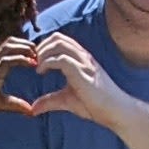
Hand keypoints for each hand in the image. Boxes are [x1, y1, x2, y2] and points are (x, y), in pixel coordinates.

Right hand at [0, 39, 37, 125]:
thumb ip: (14, 104)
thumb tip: (30, 110)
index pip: (9, 49)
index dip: (23, 48)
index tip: (36, 55)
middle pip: (9, 42)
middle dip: (26, 44)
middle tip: (39, 52)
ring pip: (8, 47)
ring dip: (25, 48)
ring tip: (37, 54)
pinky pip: (7, 61)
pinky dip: (21, 59)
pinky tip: (31, 63)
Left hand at [7, 34, 126, 125]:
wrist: (115, 111)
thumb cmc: (96, 105)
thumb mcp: (67, 100)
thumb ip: (50, 101)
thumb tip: (33, 108)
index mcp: (81, 59)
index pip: (60, 40)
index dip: (44, 47)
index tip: (36, 62)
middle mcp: (83, 56)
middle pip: (58, 38)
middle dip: (41, 48)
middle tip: (34, 63)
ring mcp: (84, 63)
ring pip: (59, 44)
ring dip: (43, 53)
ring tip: (38, 67)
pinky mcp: (82, 72)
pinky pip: (62, 59)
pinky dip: (48, 62)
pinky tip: (42, 72)